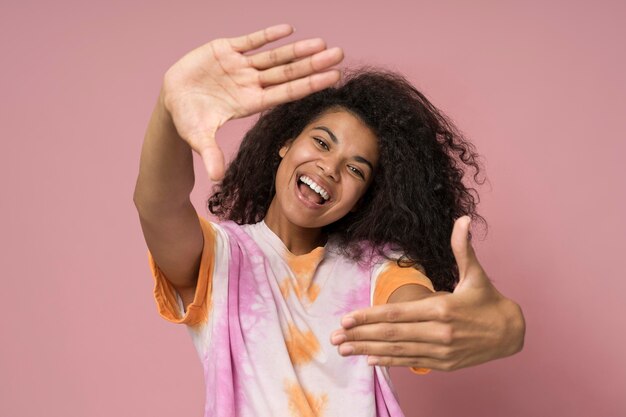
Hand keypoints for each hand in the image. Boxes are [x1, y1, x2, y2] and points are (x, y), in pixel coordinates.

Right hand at [161, 24, 343, 180]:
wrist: (172, 99)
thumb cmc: (189, 120)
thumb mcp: (198, 137)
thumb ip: (210, 154)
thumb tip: (216, 178)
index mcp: (250, 103)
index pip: (286, 93)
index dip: (309, 85)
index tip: (333, 78)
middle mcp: (251, 83)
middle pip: (287, 73)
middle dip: (312, 64)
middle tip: (338, 54)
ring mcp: (240, 66)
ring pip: (274, 56)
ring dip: (297, 49)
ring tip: (321, 42)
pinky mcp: (225, 50)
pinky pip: (250, 41)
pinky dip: (267, 35)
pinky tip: (288, 29)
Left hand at [330, 216, 525, 370]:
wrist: (511, 333)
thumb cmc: (488, 300)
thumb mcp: (475, 274)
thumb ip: (462, 248)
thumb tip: (461, 219)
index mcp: (442, 308)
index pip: (397, 313)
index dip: (369, 316)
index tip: (346, 318)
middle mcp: (438, 332)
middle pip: (391, 334)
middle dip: (360, 335)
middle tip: (334, 337)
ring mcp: (440, 350)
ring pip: (397, 350)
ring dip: (367, 350)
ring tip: (343, 349)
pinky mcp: (443, 363)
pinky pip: (410, 361)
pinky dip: (389, 361)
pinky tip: (369, 359)